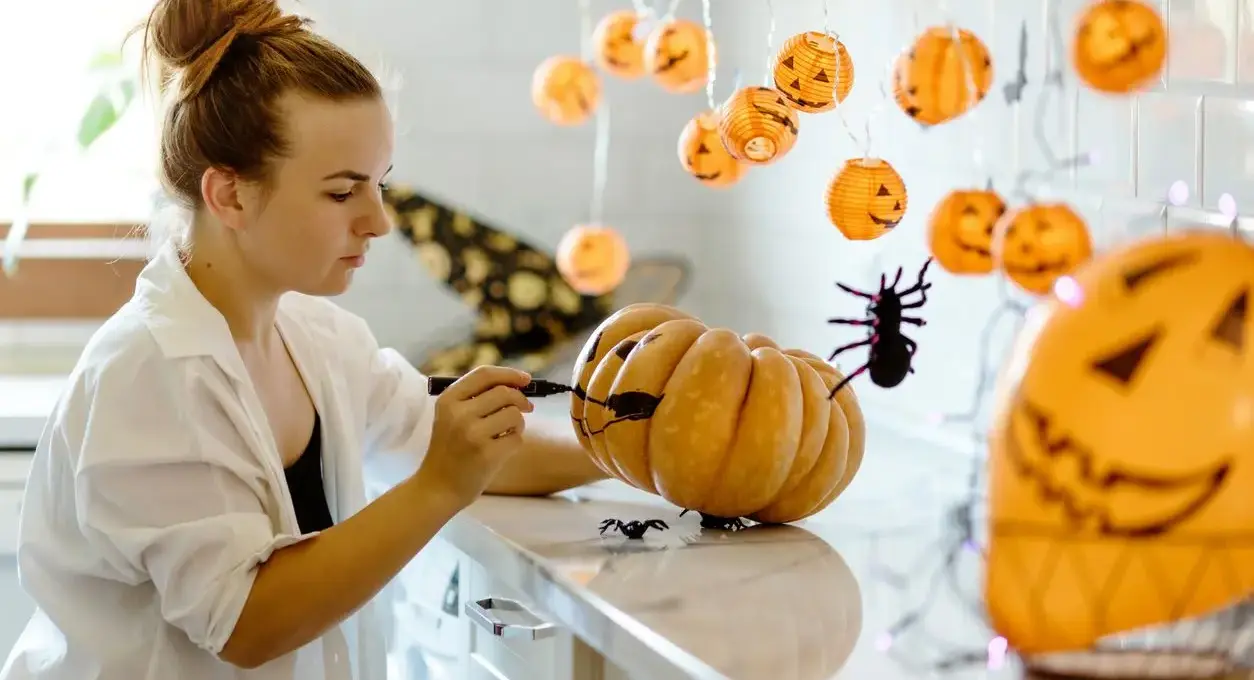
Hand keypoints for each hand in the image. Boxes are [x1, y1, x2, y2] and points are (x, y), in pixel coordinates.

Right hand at [415, 365, 534, 506]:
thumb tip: (518, 383)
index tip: (526, 379)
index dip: (509, 374)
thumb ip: (477, 397)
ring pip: (514, 415)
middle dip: (521, 400)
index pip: (484, 374)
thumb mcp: (451, 416)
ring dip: (518, 423)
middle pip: (505, 393)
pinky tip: (501, 449)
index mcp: (449, 400)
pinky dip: (515, 442)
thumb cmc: (450, 449)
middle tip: (527, 408)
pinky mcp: (487, 454)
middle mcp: (459, 414)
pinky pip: (517, 438)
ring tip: (506, 433)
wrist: (437, 486)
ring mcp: (473, 434)